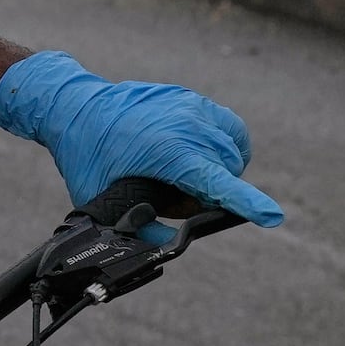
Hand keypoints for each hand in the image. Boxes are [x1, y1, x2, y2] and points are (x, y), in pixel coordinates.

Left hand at [0, 51, 284, 232]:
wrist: (72, 106)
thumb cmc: (86, 155)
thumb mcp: (106, 202)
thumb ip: (144, 229)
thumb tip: (173, 246)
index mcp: (167, 152)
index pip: (216, 182)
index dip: (246, 203)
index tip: (272, 217)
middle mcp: (185, 125)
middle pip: (227, 172)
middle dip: (211, 192)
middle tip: (173, 197)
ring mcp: (191, 107)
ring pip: (234, 148)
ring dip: (222, 168)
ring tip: (186, 176)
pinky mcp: (191, 99)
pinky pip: (228, 126)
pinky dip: (225, 144)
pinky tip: (202, 155)